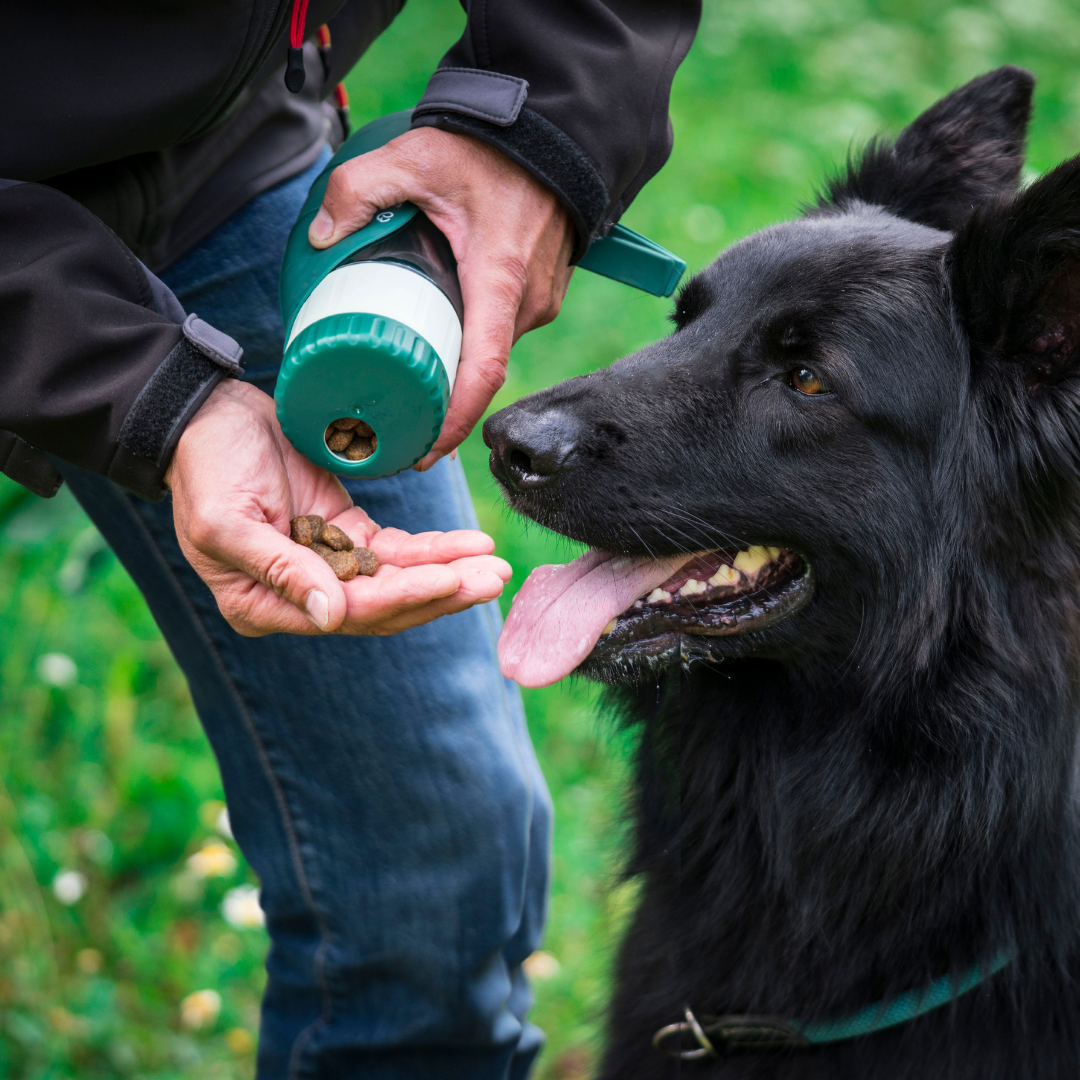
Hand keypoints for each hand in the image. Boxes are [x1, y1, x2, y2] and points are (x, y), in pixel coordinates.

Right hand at [164, 380, 510, 635]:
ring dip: (448, 574)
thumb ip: (277, 569)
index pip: (349, 611)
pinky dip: (434, 550)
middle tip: (494, 579)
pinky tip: (470, 546)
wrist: (207, 416)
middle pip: (385, 604)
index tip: (450, 581)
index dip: (403, 597)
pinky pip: (397, 550)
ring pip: (398, 579)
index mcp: (263, 605)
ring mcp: (327, 564)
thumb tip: (330, 615)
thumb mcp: (227, 519)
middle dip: (442, 592)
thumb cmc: (206, 466)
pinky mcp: (345, 533)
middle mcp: (301, 595)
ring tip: (495, 565)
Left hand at [309, 127, 574, 468]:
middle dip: (443, 407)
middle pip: (481, 373)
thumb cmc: (493, 148)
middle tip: (398, 423)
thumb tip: (321, 235)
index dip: (452, 422)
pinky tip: (446, 340)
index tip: (423, 449)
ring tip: (413, 378)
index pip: (481, 374)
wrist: (554, 132)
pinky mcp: (543, 294)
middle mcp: (526, 302)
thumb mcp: (415, 159)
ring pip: (492, 352)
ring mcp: (541, 301)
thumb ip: (360, 187)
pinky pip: (505, 333)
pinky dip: (475, 345)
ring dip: (457, 370)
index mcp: (498, 281)